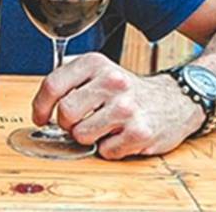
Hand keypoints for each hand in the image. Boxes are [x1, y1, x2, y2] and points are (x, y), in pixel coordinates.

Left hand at [31, 53, 205, 158]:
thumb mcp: (99, 72)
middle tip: (80, 121)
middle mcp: (112, 82)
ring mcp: (126, 107)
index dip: (40, 107)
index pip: (53, 85)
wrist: (174, 101)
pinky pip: (105, 151)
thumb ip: (70, 81)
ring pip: (81, 135)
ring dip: (89, 137)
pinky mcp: (139, 132)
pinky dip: (109, 148)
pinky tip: (120, 135)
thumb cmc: (128, 90)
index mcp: (95, 63)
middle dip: (67, 124)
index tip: (40, 117)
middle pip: (65, 113)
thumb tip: (42, 104)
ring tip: (104, 126)